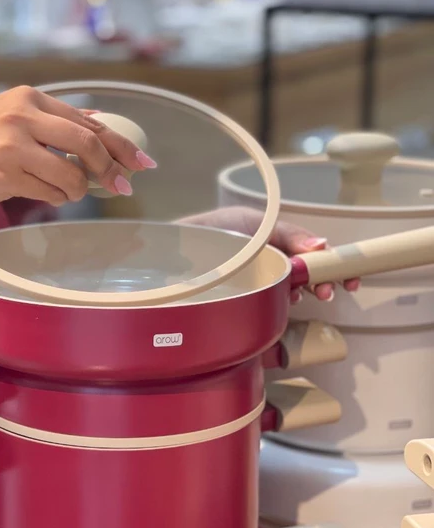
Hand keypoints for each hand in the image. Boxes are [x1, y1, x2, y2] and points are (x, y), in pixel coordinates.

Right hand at [0, 88, 155, 220]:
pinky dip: (57, 198)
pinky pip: (52, 192)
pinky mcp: (7, 172)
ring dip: (78, 190)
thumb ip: (51, 123)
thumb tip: (97, 128)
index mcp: (27, 97)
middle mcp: (23, 114)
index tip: (140, 162)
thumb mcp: (8, 119)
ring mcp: (14, 143)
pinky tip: (42, 193)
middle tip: (122, 187)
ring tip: (64, 191)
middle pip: (88, 142)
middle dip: (112, 169)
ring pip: (73, 173)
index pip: (86, 121)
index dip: (119, 144)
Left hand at [178, 207, 359, 302]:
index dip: (335, 265)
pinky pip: (273, 303)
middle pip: (309, 274)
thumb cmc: (214, 232)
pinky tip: (283, 301)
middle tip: (329, 293)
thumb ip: (288, 234)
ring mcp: (261, 281)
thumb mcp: (255, 224)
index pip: (315, 253)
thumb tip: (324, 246)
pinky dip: (282, 302)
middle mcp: (272, 262)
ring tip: (304, 296)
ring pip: (293, 290)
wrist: (176, 251)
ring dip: (305, 293)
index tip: (351, 280)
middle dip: (324, 283)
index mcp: (277, 241)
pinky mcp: (248, 297)